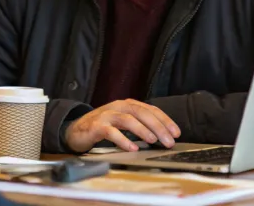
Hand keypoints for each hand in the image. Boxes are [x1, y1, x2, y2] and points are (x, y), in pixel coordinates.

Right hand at [64, 99, 180, 152]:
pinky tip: (132, 148)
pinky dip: (123, 140)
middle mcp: (118, 106)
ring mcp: (107, 115)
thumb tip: (162, 136)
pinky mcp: (97, 126)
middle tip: (169, 141)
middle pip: (141, 113)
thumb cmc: (104, 127)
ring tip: (153, 141)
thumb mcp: (123, 123)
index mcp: (127, 104)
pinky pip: (111, 132)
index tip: (176, 132)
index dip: (164, 120)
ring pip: (128, 120)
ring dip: (142, 130)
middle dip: (158, 126)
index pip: (150, 109)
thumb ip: (139, 125)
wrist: (77, 130)